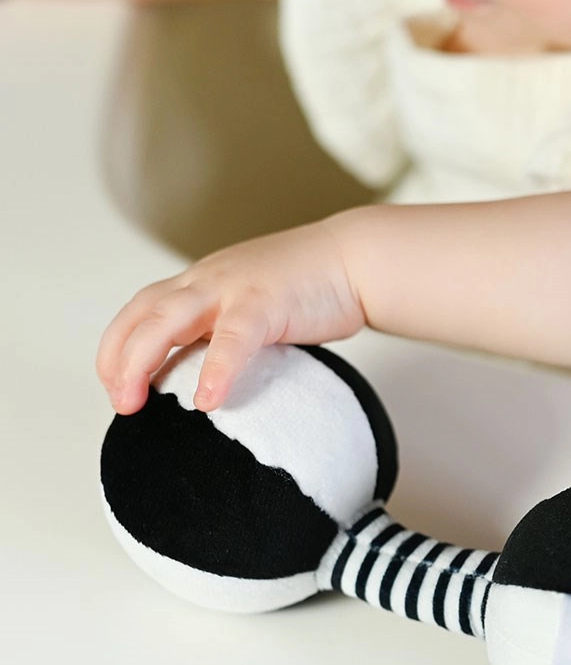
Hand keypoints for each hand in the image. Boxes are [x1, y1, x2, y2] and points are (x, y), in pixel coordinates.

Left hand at [97, 217, 363, 414]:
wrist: (357, 260)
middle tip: (120, 404)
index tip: (118, 387)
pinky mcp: (265, 302)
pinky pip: (232, 339)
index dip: (119, 349)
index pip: (141, 311)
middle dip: (119, 360)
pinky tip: (207, 400)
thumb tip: (212, 378)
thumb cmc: (313, 289)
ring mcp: (232, 288)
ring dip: (142, 361)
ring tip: (136, 402)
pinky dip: (216, 370)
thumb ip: (229, 333)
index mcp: (202, 283)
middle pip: (142, 315)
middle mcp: (206, 281)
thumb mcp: (255, 308)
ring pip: (167, 320)